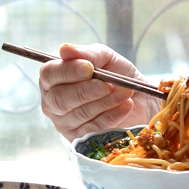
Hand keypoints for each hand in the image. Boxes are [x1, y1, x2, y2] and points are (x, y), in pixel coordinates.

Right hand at [39, 43, 159, 140]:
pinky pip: (95, 128)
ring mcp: (65, 124)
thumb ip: (87, 53)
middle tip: (108, 84)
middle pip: (60, 99)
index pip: (49, 75)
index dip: (67, 71)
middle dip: (86, 91)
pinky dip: (113, 115)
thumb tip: (64, 49)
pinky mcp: (81, 139)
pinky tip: (126, 105)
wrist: (140, 98)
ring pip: (80, 114)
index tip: (89, 68)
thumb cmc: (117, 75)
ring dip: (105, 101)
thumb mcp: (105, 57)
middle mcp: (53, 102)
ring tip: (125, 91)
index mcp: (53, 79)